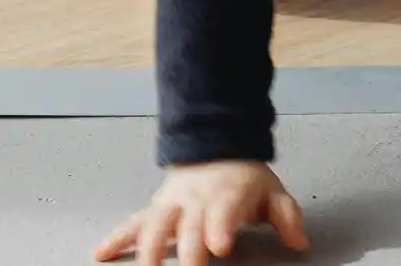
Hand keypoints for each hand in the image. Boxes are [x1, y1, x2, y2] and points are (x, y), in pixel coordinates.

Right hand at [95, 161, 308, 264]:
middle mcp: (195, 199)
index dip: (219, 227)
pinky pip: (134, 223)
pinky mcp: (156, 209)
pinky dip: (117, 238)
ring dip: (149, 251)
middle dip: (188, 253)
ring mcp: (172, 204)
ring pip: (155, 226)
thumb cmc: (244, 179)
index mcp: (226, 194)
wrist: (214, 146)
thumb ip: (286, 217)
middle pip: (188, 227)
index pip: (222, 210)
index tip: (219, 245)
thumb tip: (298, 241)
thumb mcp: (273, 193)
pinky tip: (102, 252)